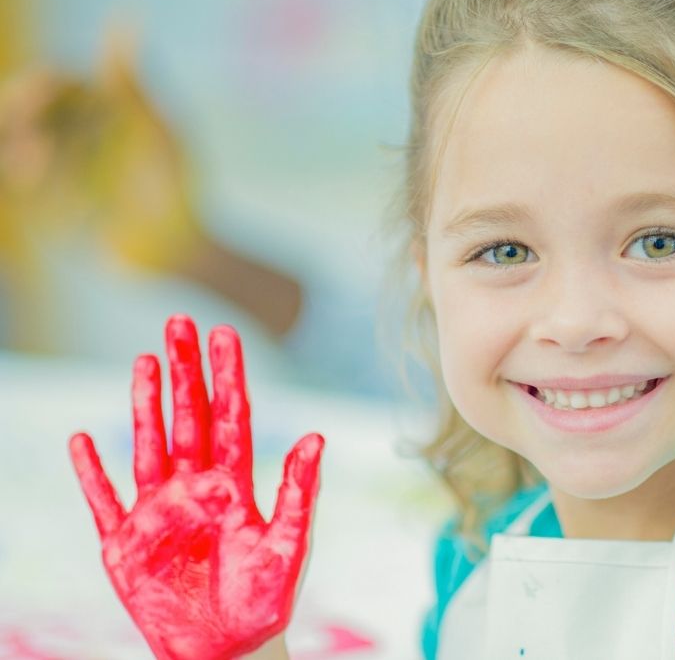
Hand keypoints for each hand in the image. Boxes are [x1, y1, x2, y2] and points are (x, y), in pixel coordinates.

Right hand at [69, 315, 323, 659]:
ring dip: (144, 405)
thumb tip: (318, 436)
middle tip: (179, 321)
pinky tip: (80, 440)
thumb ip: (298, 492)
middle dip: (185, 371)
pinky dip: (90, 473)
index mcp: (236, 487)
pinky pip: (103, 500)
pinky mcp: (124, 543)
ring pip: (147, 446)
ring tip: (144, 360)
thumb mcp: (288, 547)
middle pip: (188, 418)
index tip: (225, 334)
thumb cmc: (265, 602)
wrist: (228, 650)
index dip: (228, 377)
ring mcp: (158, 512)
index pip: (232, 419)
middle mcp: (196, 489)